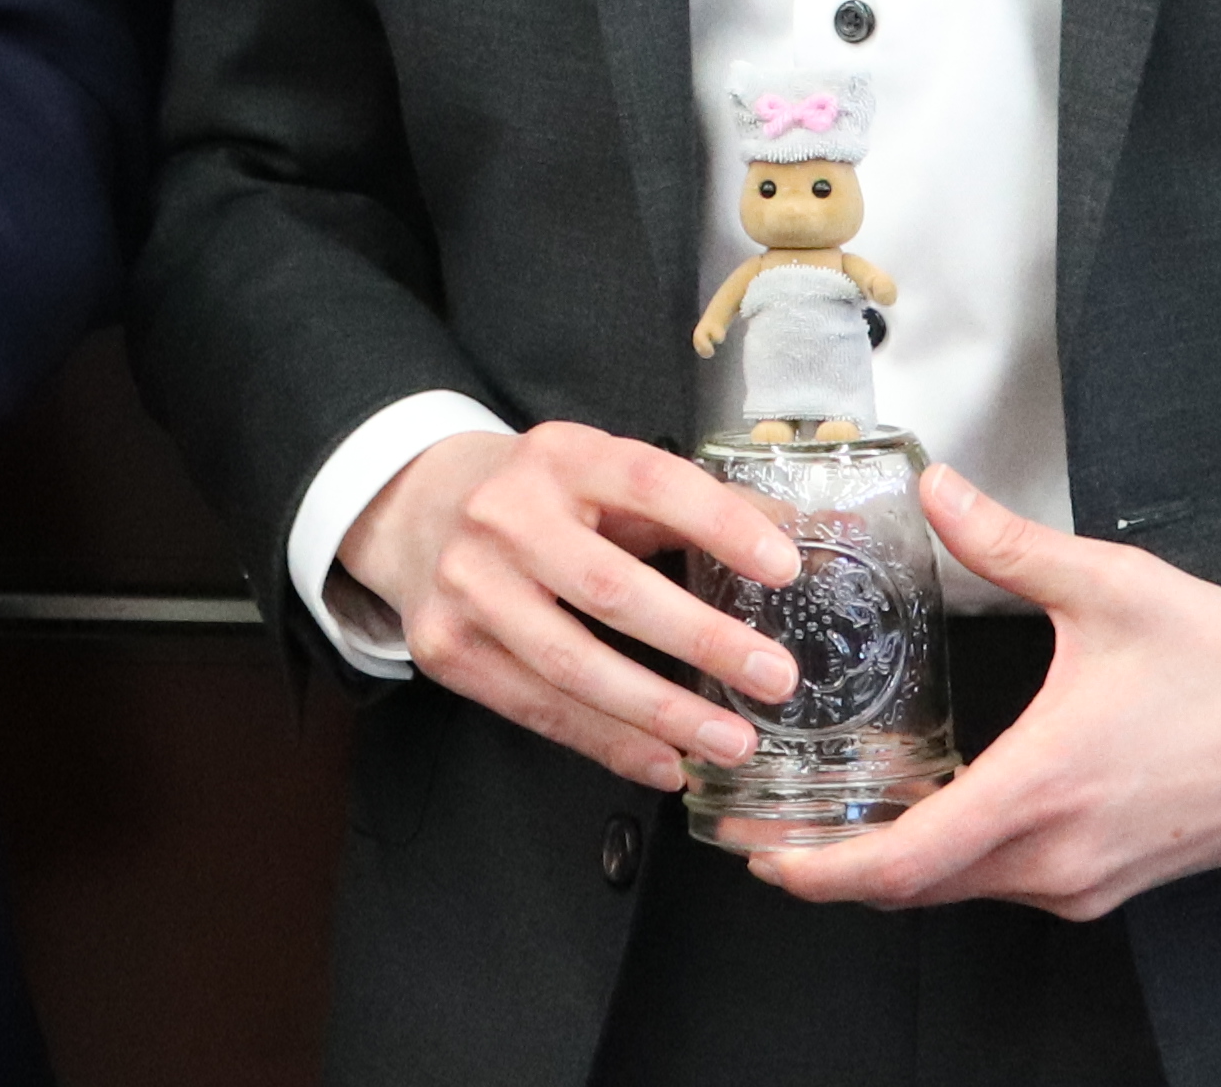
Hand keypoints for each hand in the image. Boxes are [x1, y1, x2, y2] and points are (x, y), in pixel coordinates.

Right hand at [335, 419, 804, 794]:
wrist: (418, 509)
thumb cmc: (541, 498)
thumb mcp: (604, 475)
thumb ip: (692, 505)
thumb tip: (802, 533)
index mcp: (561, 457)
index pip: (650, 482)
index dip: (719, 524)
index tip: (784, 567)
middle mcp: (506, 516)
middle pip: (610, 589)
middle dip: (701, 640)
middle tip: (775, 677)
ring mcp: (468, 586)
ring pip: (572, 664)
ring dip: (661, 714)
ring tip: (730, 741)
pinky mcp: (446, 649)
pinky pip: (538, 710)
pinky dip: (609, 744)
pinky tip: (665, 763)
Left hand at [748, 466, 1220, 920]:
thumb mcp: (1113, 587)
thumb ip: (1010, 544)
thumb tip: (938, 491)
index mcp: (1045, 788)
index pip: (907, 863)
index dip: (824, 872)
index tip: (767, 856)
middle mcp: (1058, 854)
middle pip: (919, 889)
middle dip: (838, 869)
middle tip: (773, 832)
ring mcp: (1086, 878)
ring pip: (963, 890)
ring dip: (897, 865)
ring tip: (837, 820)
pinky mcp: (1110, 880)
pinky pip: (1008, 883)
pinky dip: (955, 861)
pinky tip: (931, 815)